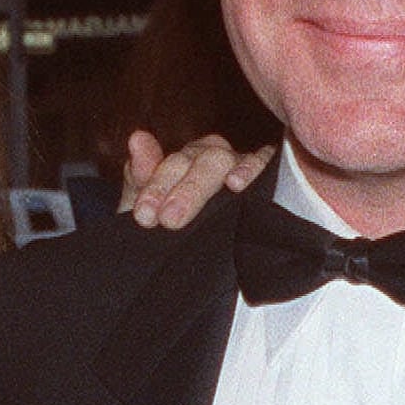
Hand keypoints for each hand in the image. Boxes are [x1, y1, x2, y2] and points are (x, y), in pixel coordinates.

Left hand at [119, 130, 274, 228]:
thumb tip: (137, 137)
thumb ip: (141, 178)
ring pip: (222, 160)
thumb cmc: (178, 231)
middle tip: (169, 220)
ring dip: (205, 183)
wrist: (204, 267)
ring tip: (192, 205)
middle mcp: (210, 158)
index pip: (169, 165)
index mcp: (182, 162)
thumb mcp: (153, 212)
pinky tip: (237, 184)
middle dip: (182, 190)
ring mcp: (238, 165)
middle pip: (196, 160)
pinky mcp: (266, 176)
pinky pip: (262, 162)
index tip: (145, 216)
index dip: (156, 188)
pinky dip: (250, 169)